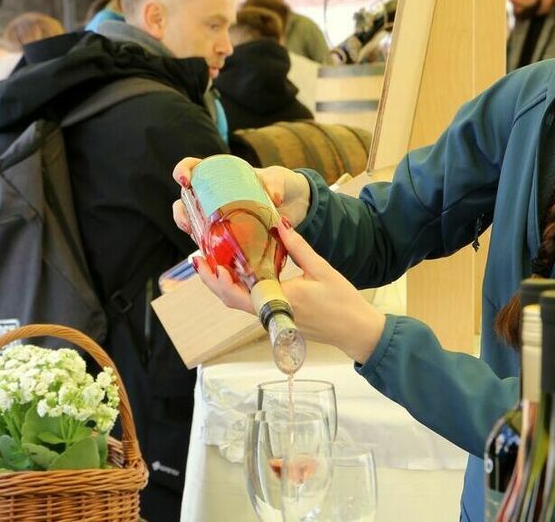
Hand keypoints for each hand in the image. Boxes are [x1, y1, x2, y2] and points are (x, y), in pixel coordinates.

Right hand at [171, 157, 311, 237]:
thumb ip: (275, 184)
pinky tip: (210, 257)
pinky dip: (208, 250)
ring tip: (197, 241)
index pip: (192, 168)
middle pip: (185, 202)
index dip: (182, 171)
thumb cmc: (282, 184)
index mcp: (221, 174)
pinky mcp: (228, 236)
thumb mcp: (279, 179)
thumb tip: (274, 199)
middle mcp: (214, 196)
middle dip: (180, 213)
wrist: (296, 205)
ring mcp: (219, 217)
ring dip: (190, 234)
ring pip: (194, 225)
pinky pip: (211, 243)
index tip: (185, 180)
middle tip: (188, 223)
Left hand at [191, 218, 385, 363]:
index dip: (219, 280)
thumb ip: (298, 247)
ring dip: (224, 284)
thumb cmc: (342, 302)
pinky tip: (239, 271)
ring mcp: (274, 318)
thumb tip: (279, 224)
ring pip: (240, 303)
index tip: (208, 262)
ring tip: (214, 261)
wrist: (355, 330)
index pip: (239, 295)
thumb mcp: (322, 268)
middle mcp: (273, 312)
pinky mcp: (278, 318)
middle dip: (212, 281)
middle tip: (199, 260)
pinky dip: (240, 288)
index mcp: (281, 300)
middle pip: (231, 300)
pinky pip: (252, 304)